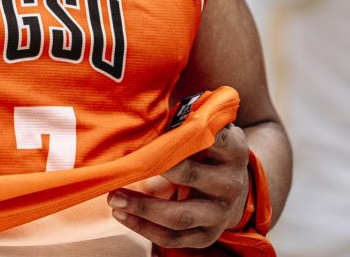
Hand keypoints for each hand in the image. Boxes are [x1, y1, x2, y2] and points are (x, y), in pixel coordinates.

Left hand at [107, 124, 250, 248]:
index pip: (215, 139)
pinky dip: (144, 228)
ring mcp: (220, 213)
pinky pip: (174, 238)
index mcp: (233, 150)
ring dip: (143, 209)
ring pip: (180, 216)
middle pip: (190, 177)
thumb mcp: (209, 130)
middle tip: (125, 169)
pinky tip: (123, 215)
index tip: (161, 132)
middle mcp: (230, 182)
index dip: (189, 135)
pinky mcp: (207, 235)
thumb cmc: (209, 149)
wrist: (235, 184)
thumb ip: (186, 121)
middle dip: (154, 173)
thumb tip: (145, 111)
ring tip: (114, 199)